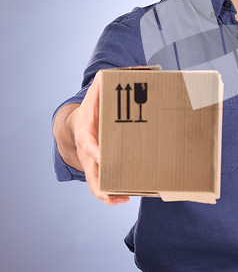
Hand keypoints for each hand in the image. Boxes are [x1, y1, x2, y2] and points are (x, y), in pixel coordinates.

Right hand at [72, 72, 128, 205]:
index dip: (96, 151)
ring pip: (95, 184)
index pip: (89, 144)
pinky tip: (124, 197)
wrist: (78, 124)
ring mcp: (91, 163)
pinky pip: (101, 186)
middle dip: (102, 182)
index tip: (104, 156)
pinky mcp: (98, 169)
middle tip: (116, 189)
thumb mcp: (95, 94)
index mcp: (86, 133)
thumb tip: (117, 73)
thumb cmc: (91, 110)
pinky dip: (110, 194)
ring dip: (107, 194)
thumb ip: (104, 84)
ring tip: (123, 198)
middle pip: (90, 171)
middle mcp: (87, 151)